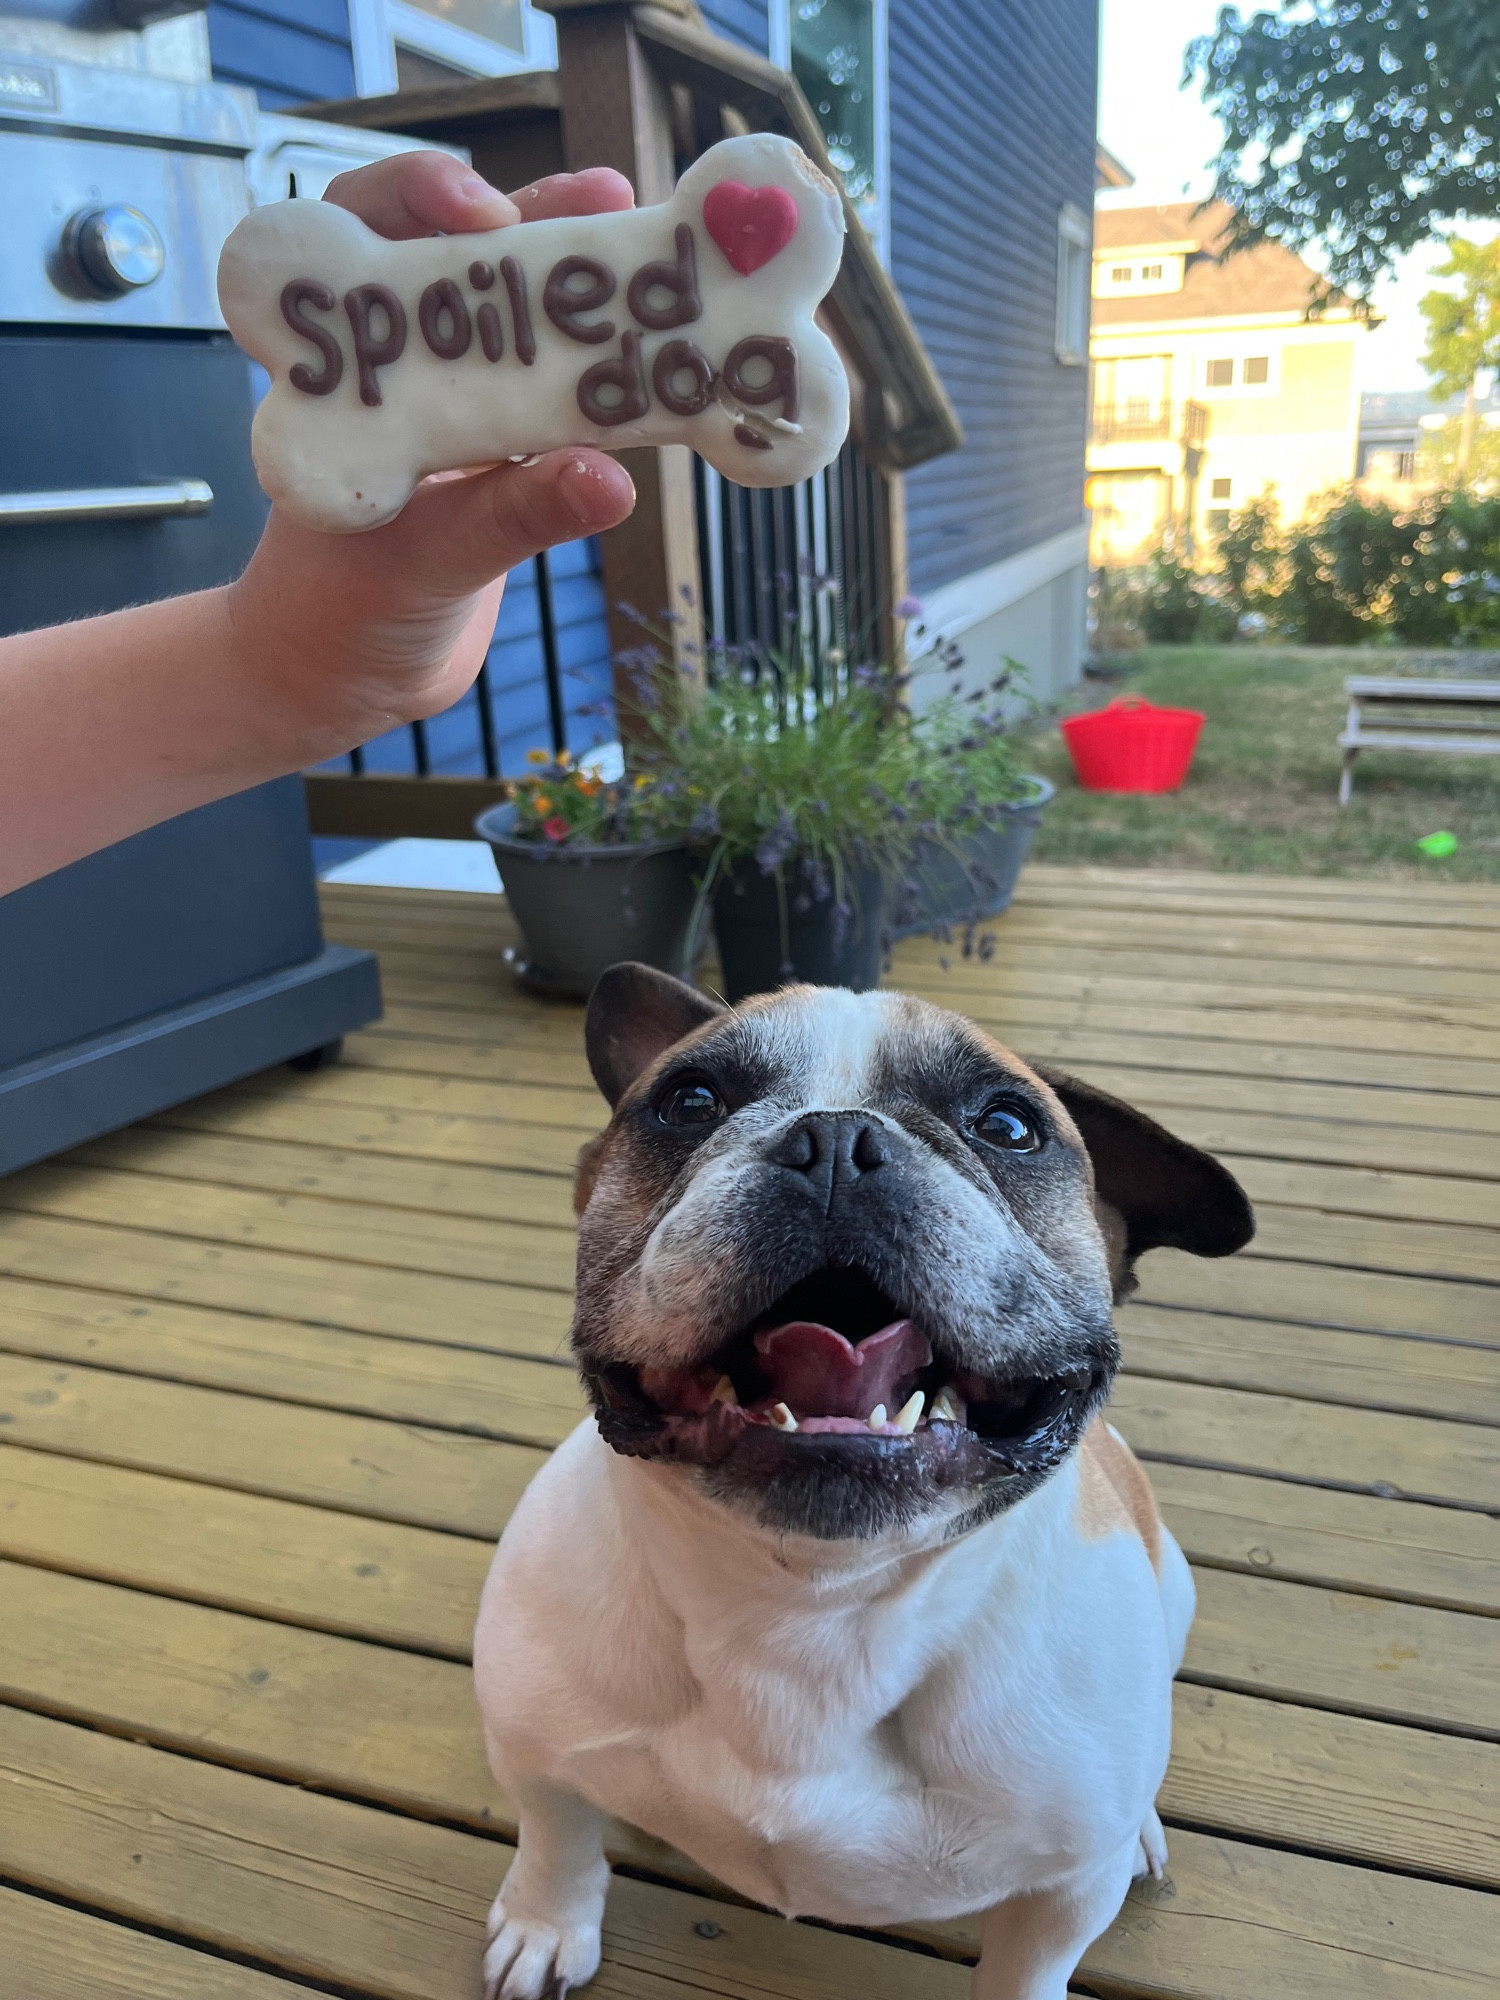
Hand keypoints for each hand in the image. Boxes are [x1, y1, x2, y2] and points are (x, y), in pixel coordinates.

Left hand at [224, 153, 638, 763]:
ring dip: (592, 298)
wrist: (342, 683)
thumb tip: (609, 480)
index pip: (364, 234)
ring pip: (527, 328)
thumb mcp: (426, 561)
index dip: (417, 199)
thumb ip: (512, 516)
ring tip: (663, 268)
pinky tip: (670, 375)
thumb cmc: (338, 615)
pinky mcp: (505, 461)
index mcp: (344, 366)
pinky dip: (615, 388)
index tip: (482, 212)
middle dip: (541, 224)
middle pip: (470, 263)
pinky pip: (563, 407)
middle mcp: (401, 372)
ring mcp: (457, 412)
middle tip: (613, 200)